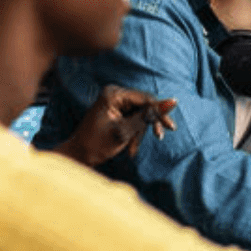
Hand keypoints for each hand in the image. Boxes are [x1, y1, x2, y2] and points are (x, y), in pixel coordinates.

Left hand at [55, 85, 176, 166]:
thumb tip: (173, 102)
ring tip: (132, 149)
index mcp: (114, 94)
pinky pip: (133, 120)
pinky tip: (130, 148)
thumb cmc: (96, 144)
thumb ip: (149, 116)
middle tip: (159, 137)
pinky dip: (133, 134)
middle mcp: (115, 94)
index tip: (171, 127)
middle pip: (144, 106)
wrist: (77, 156)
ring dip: (139, 133)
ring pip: (140, 115)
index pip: (145, 99)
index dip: (159, 112)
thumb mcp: (125, 131)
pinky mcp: (116, 112)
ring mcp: (115, 103)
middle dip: (147, 125)